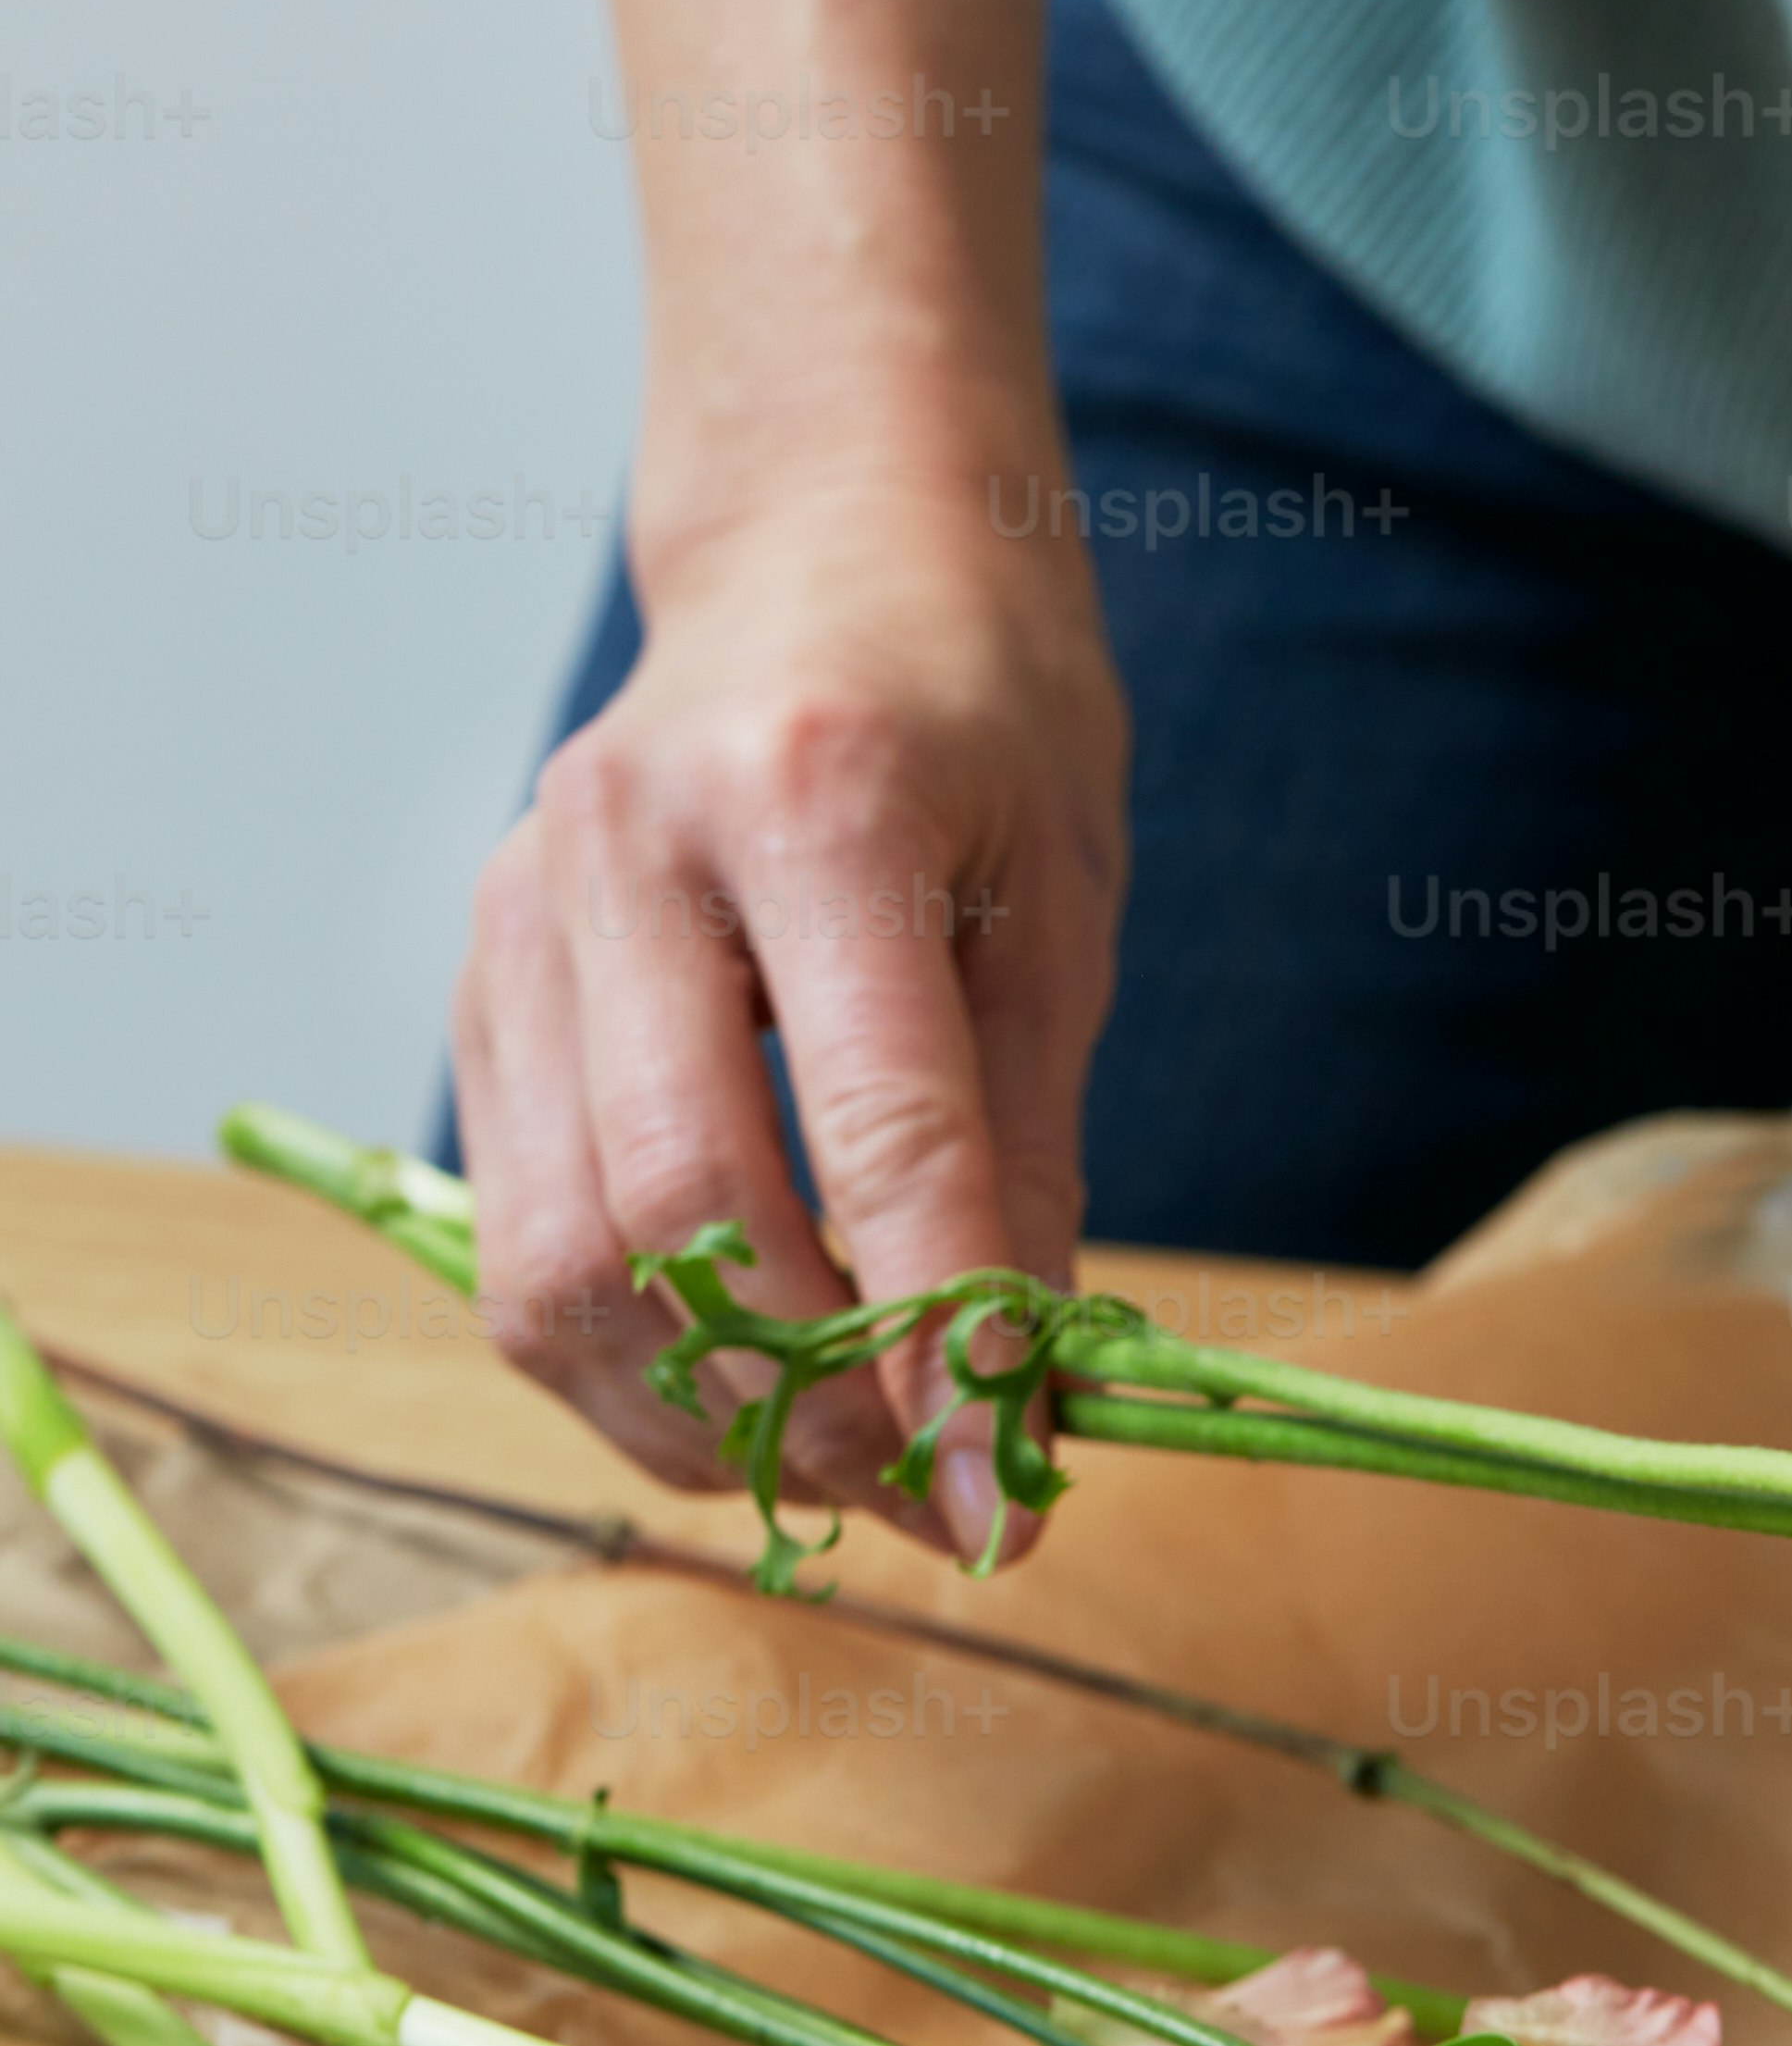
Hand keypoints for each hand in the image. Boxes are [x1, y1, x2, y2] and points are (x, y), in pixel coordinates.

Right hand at [452, 456, 1127, 1556]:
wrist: (824, 540)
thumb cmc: (979, 708)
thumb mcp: (1062, 903)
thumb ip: (1031, 1152)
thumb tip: (1026, 1401)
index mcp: (818, 799)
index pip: (878, 1136)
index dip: (944, 1345)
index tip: (1008, 1505)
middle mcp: (629, 849)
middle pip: (675, 1213)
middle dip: (807, 1398)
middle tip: (926, 1493)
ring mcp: (522, 914)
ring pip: (556, 1258)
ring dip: (696, 1410)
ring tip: (835, 1460)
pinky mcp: (476, 981)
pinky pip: (516, 1235)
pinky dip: (626, 1357)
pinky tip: (737, 1381)